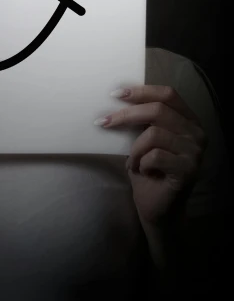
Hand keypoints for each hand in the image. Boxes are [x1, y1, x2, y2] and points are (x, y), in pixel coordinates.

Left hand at [95, 85, 206, 226]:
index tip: (115, 94)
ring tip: (133, 162)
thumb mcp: (144, 140)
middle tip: (103, 123)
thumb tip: (115, 98)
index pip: (168, 94)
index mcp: (188, 120)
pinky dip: (140, 163)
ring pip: (153, 134)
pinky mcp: (188, 169)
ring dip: (135, 149)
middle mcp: (197, 133)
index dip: (141, 91)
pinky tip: (142, 171)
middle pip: (158, 110)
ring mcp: (195, 152)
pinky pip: (155, 156)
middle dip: (126, 115)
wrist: (159, 209)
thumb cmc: (149, 172)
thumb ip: (141, 120)